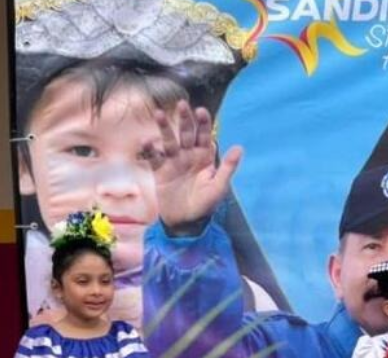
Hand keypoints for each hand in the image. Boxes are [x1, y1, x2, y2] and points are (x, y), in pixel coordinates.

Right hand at [146, 101, 242, 234]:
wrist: (185, 222)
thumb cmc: (205, 205)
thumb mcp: (218, 187)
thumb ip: (228, 168)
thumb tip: (239, 147)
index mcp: (205, 158)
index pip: (204, 136)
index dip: (203, 123)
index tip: (201, 111)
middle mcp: (189, 156)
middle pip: (186, 133)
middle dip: (184, 119)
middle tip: (182, 105)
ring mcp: (173, 162)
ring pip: (169, 140)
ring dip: (164, 128)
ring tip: (158, 114)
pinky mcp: (160, 170)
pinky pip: (154, 157)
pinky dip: (150, 149)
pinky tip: (148, 142)